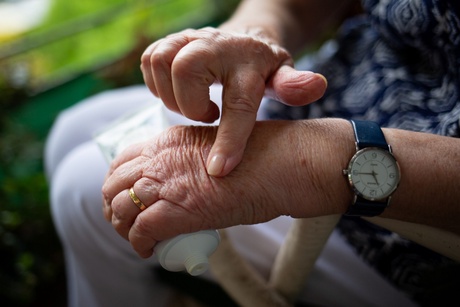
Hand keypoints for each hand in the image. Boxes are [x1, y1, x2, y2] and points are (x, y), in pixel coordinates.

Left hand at [101, 120, 345, 257]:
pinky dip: (139, 244)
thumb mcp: (213, 146)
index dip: (119, 181)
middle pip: (114, 184)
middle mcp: (159, 158)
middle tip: (127, 221)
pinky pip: (140, 231)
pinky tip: (148, 250)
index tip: (129, 196)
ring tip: (137, 238)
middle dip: (114, 205)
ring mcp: (164, 183)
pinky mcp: (174, 210)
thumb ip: (190, 159)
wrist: (280, 165)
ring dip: (123, 228)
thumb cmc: (259, 157)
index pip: (124, 159)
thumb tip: (185, 182)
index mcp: (168, 139)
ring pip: (120, 208)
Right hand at [140, 27, 326, 176]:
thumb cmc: (261, 68)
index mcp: (248, 60)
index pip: (238, 102)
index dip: (229, 139)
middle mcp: (215, 44)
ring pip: (161, 62)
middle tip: (208, 115)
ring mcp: (188, 38)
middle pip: (185, 69)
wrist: (241, 40)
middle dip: (190, 104)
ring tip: (194, 105)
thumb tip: (317, 86)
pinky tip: (179, 94)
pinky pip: (149, 61)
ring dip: (171, 95)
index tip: (219, 170)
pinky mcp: (168, 42)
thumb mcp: (282, 76)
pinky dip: (157, 84)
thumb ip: (293, 85)